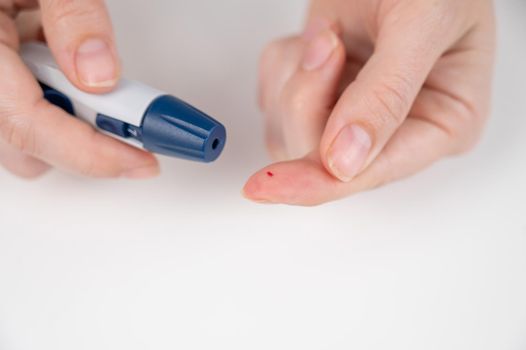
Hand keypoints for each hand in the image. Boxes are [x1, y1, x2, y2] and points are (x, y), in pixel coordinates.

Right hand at [0, 0, 158, 178]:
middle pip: (28, 145)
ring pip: (25, 130)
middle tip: (130, 110)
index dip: (93, 153)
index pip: (30, 126)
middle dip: (82, 137)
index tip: (143, 161)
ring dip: (69, 113)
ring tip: (85, 66)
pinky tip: (58, 52)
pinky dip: (55, 91)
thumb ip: (71, 14)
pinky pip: (24, 103)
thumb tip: (100, 72)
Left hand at [244, 0, 495, 205]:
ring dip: (295, 79)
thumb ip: (385, 94)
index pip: (374, 173)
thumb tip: (345, 161)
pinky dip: (282, 66)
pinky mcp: (320, 95)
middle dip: (308, 100)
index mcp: (442, 124)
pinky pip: (275, 100)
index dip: (319, 183)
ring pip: (292, 133)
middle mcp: (395, 129)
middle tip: (326, 44)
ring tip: (329, 35)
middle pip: (322, 159)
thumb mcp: (421, 24)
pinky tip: (314, 41)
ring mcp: (353, 114)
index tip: (270, 186)